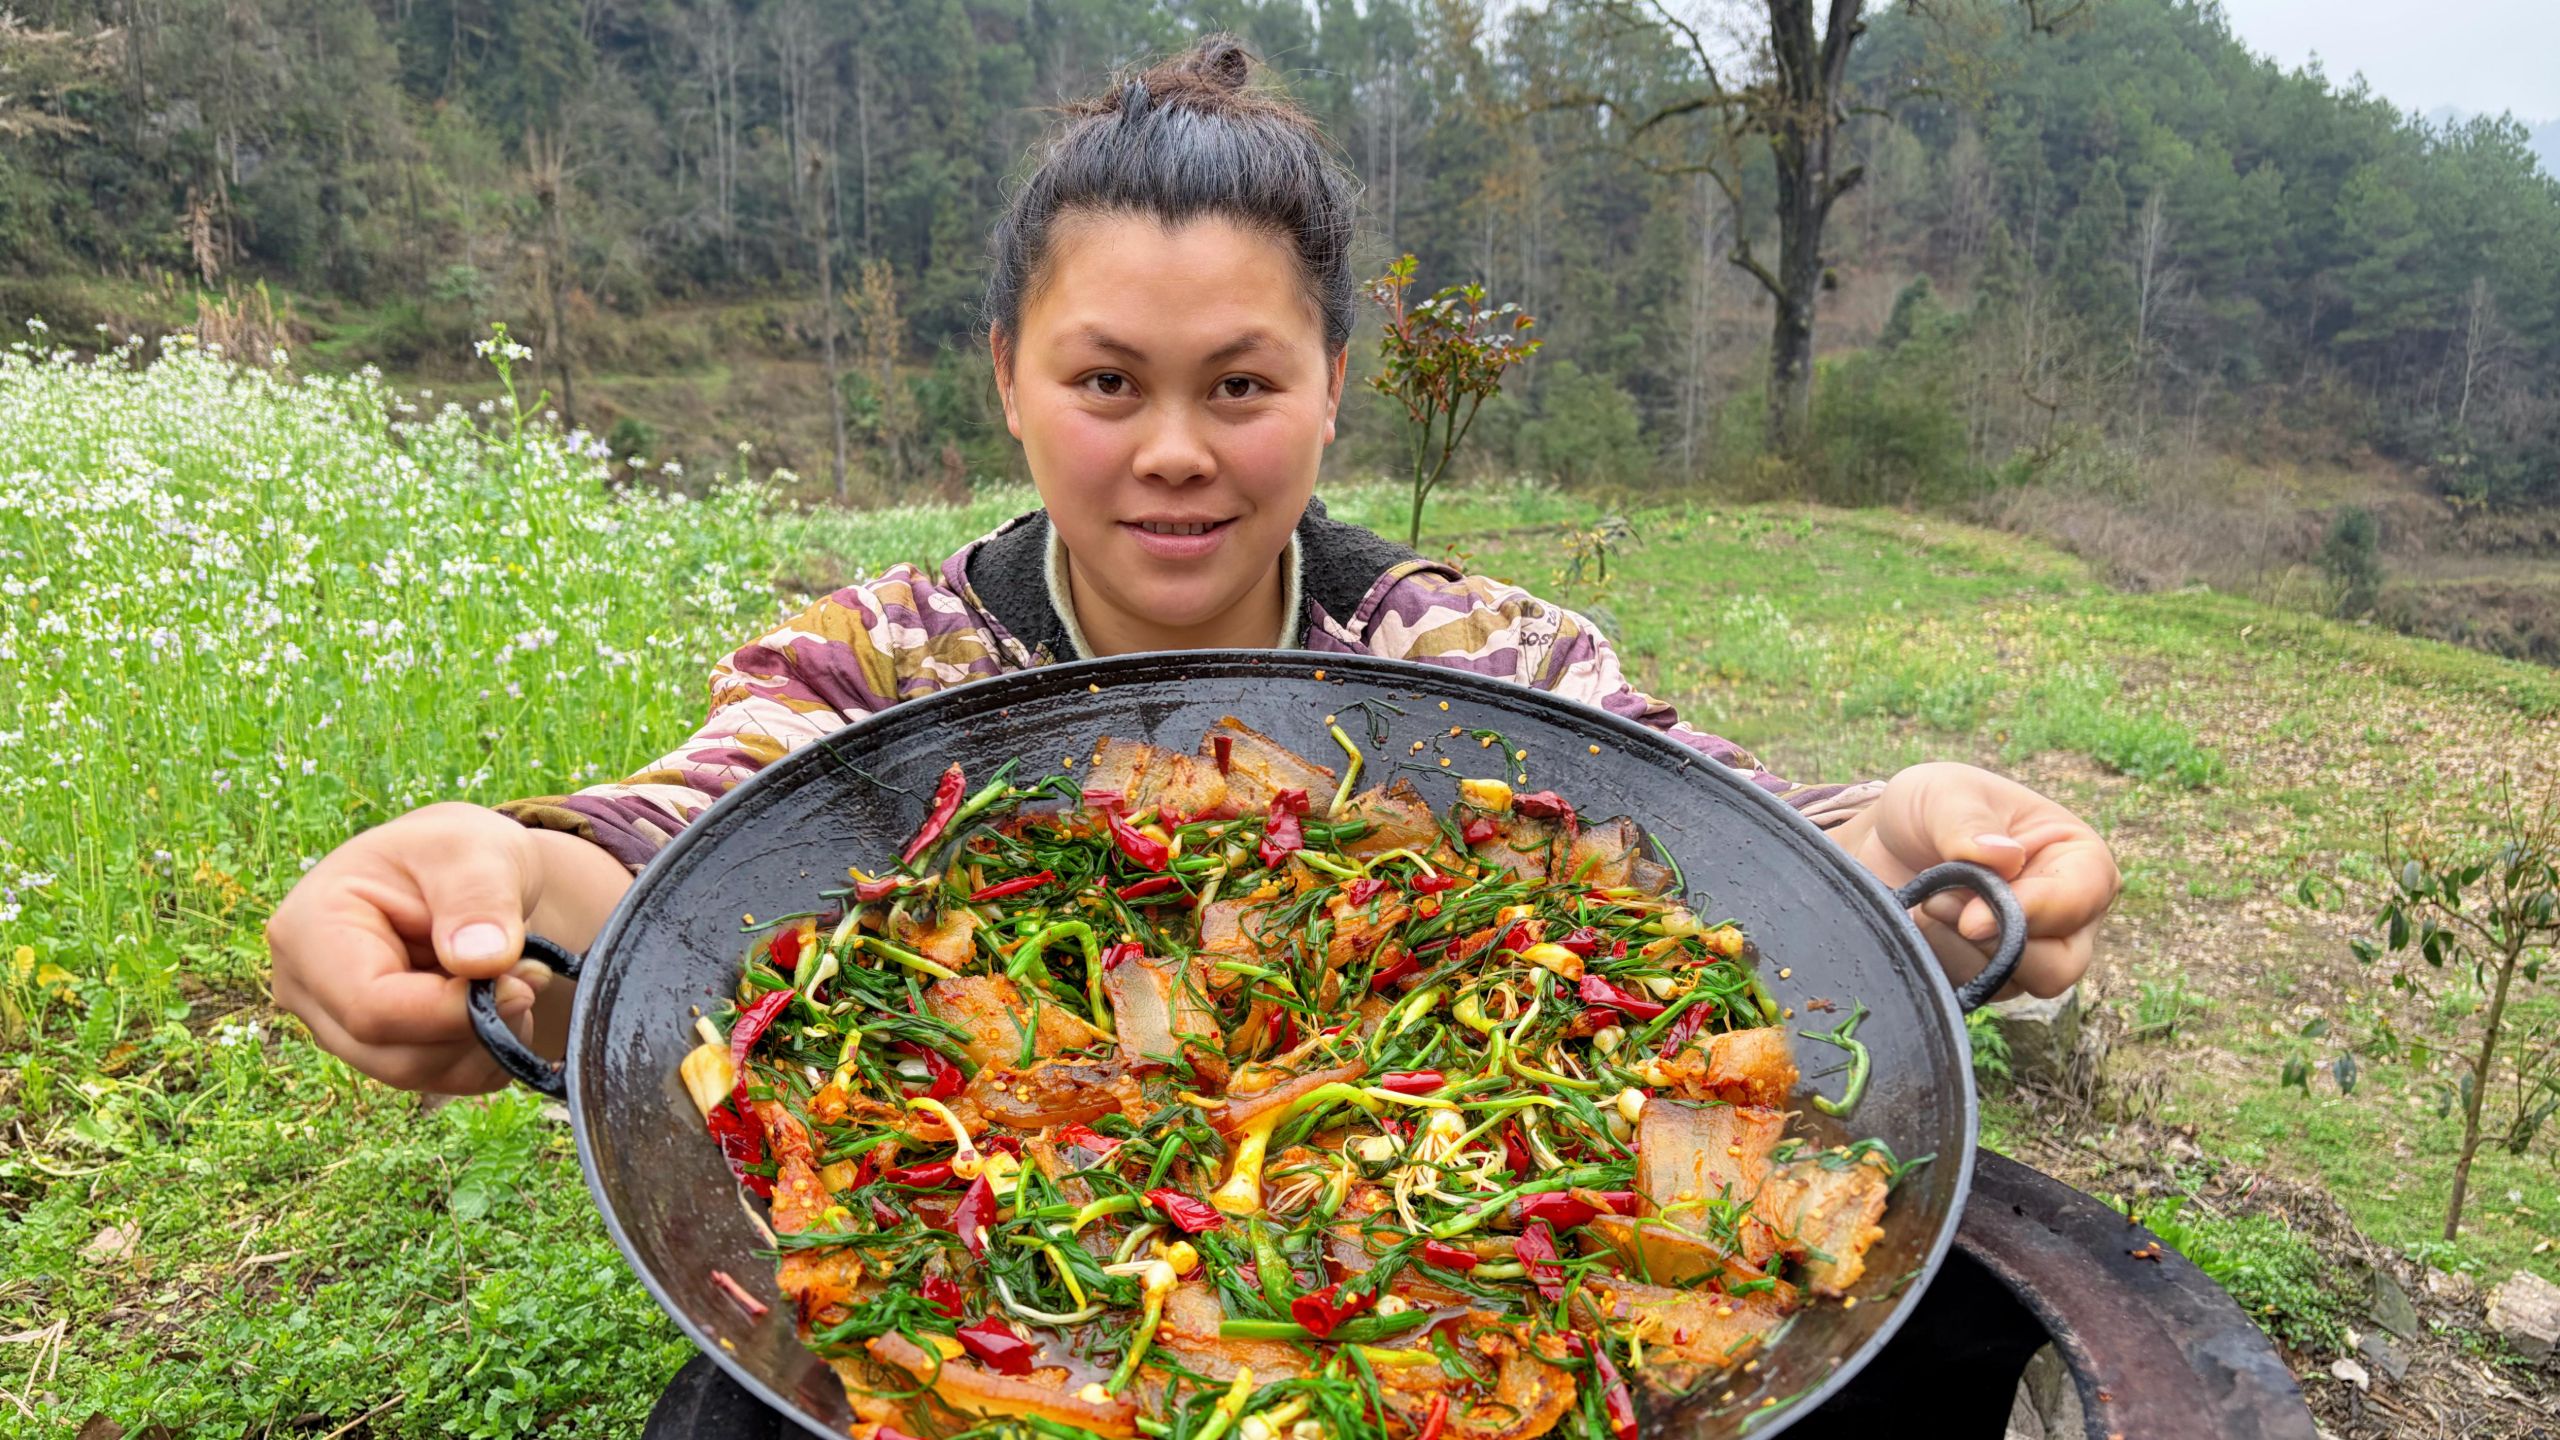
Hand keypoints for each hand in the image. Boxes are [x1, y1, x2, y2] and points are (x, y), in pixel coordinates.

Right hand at [268, 802, 559, 1092]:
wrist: (462, 876)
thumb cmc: (457, 853)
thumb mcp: (476, 851)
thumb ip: (479, 899)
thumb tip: (481, 962)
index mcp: (309, 929)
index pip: (370, 1008)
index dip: (451, 1012)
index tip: (520, 983)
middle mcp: (306, 989)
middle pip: (393, 1054)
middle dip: (478, 1026)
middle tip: (531, 973)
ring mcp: (337, 1027)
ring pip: (419, 1074)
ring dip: (489, 1040)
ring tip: (520, 977)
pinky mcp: (376, 1051)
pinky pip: (440, 1080)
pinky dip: (488, 1054)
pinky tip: (503, 1004)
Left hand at [1831, 762, 2118, 999]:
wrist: (1884, 845)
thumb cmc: (1931, 809)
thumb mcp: (1945, 794)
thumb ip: (1968, 822)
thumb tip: (2005, 857)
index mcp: (2079, 861)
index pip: (2082, 898)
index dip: (2032, 911)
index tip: (1972, 916)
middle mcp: (2067, 918)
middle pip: (2060, 966)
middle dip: (1994, 944)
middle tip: (1938, 905)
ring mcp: (2030, 957)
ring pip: (2009, 983)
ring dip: (1955, 948)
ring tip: (1925, 901)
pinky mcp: (1989, 982)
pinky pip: (1971, 992)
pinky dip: (1937, 963)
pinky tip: (1917, 928)